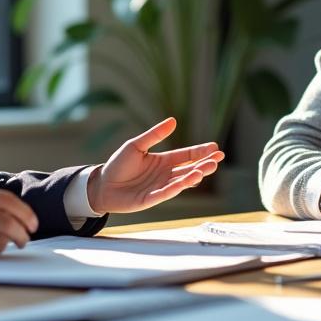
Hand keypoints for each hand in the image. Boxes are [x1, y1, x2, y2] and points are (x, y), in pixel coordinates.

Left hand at [87, 118, 223, 213]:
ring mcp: (160, 187)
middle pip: (189, 169)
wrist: (102, 184)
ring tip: (206, 169)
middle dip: (204, 164)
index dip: (200, 152)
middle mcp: (165, 174)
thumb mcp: (136, 145)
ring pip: (181, 182)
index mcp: (164, 161)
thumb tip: (173, 121)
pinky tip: (185, 182)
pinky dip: (175, 188)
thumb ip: (154, 135)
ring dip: (193, 176)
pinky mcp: (151, 199)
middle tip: (218, 159)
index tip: (215, 148)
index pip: (186, 156)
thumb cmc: (118, 165)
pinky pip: (165, 193)